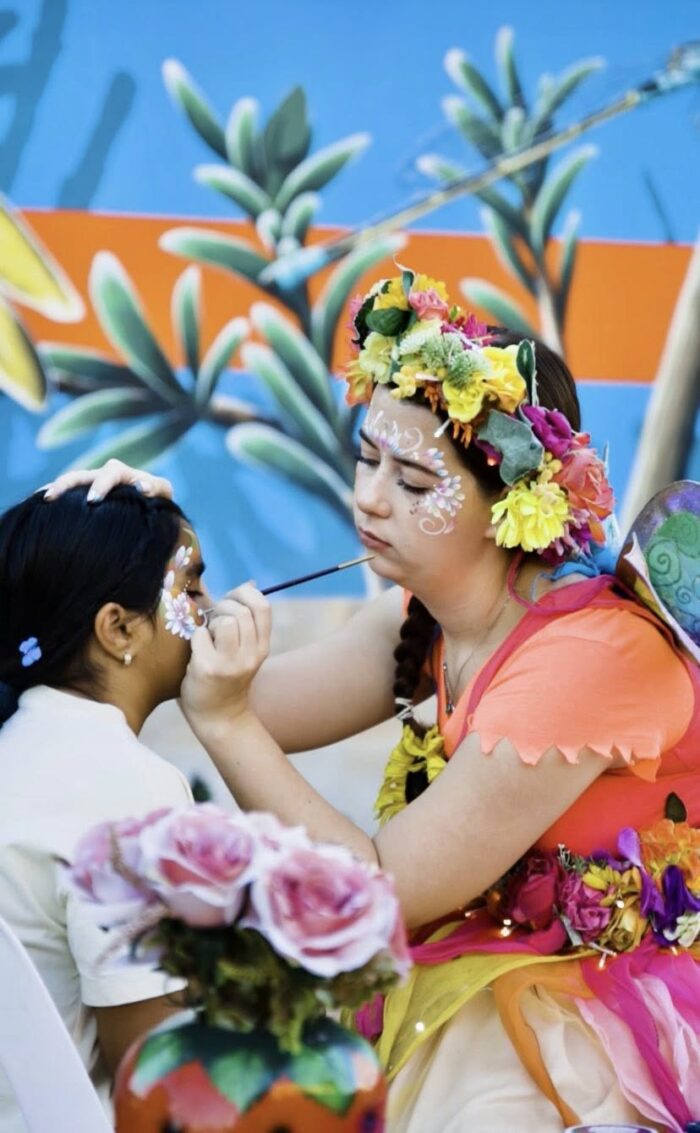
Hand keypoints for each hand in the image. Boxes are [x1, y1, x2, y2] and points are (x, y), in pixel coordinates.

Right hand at [43, 459, 173, 501]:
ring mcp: (87, 486)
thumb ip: (156, 488)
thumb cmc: (156, 498)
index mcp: (119, 472)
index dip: (100, 485)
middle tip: (52, 498)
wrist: (148, 504)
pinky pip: (63, 496)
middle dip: (65, 485)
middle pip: (78, 475)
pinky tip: (36, 508)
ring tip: (41, 500)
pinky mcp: (80, 497)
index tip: (93, 500)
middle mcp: (99, 475)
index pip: (108, 474)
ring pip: (67, 484)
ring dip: (53, 490)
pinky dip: (51, 499)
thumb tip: (144, 488)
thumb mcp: (161, 492)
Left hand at [181, 584, 270, 734]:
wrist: (218, 716)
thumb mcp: (246, 650)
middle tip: (214, 618)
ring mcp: (231, 663)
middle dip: (222, 606)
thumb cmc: (226, 676)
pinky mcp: (209, 669)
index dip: (245, 594)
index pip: (262, 607)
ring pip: (225, 621)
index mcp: (262, 647)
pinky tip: (198, 650)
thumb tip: (249, 584)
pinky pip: (201, 635)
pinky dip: (196, 637)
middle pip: (240, 611)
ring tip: (208, 635)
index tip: (232, 600)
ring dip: (211, 622)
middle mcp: (251, 655)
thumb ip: (246, 621)